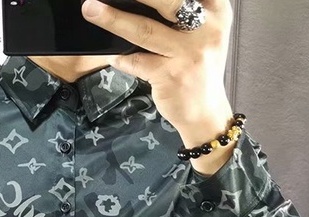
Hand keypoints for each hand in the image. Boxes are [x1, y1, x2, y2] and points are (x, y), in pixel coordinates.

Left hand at [81, 0, 236, 172]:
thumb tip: (134, 2)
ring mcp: (189, 53)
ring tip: (91, 9)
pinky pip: (137, 62)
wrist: (206, 114)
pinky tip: (112, 55)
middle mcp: (207, 28)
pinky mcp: (171, 76)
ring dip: (114, 19)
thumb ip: (182, 14)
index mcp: (216, 11)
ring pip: (145, 30)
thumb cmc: (198, 70)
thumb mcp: (203, 35)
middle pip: (166, 0)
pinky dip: (121, 58)